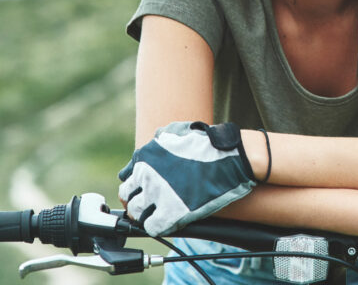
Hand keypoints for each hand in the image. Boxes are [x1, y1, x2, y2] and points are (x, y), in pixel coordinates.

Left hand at [117, 121, 256, 235]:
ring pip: (137, 213)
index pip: (126, 180)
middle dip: (138, 201)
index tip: (145, 191)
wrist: (231, 156)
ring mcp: (157, 194)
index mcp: (145, 157)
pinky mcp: (171, 212)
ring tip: (159, 213)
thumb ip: (157, 140)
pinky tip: (168, 221)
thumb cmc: (208, 142)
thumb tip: (147, 149)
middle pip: (128, 197)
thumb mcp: (177, 131)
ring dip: (146, 215)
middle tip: (151, 204)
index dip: (136, 187)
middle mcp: (146, 176)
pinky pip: (152, 227)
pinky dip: (157, 226)